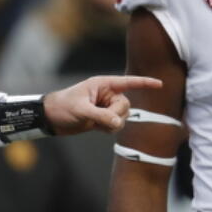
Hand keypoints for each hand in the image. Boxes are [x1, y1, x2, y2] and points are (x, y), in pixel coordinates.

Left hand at [44, 76, 161, 134]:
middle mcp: (106, 94)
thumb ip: (101, 116)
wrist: (50, 118)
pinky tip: (95, 128)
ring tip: (96, 124)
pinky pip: (116, 125)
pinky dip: (109, 129)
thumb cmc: (62, 107)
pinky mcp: (103, 118)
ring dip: (113, 124)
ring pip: (123, 117)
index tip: (160, 85)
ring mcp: (105, 107)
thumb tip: (118, 123)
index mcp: (102, 84)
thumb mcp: (81, 110)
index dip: (144, 83)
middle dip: (117, 115)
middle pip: (126, 105)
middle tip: (101, 119)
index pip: (128, 82)